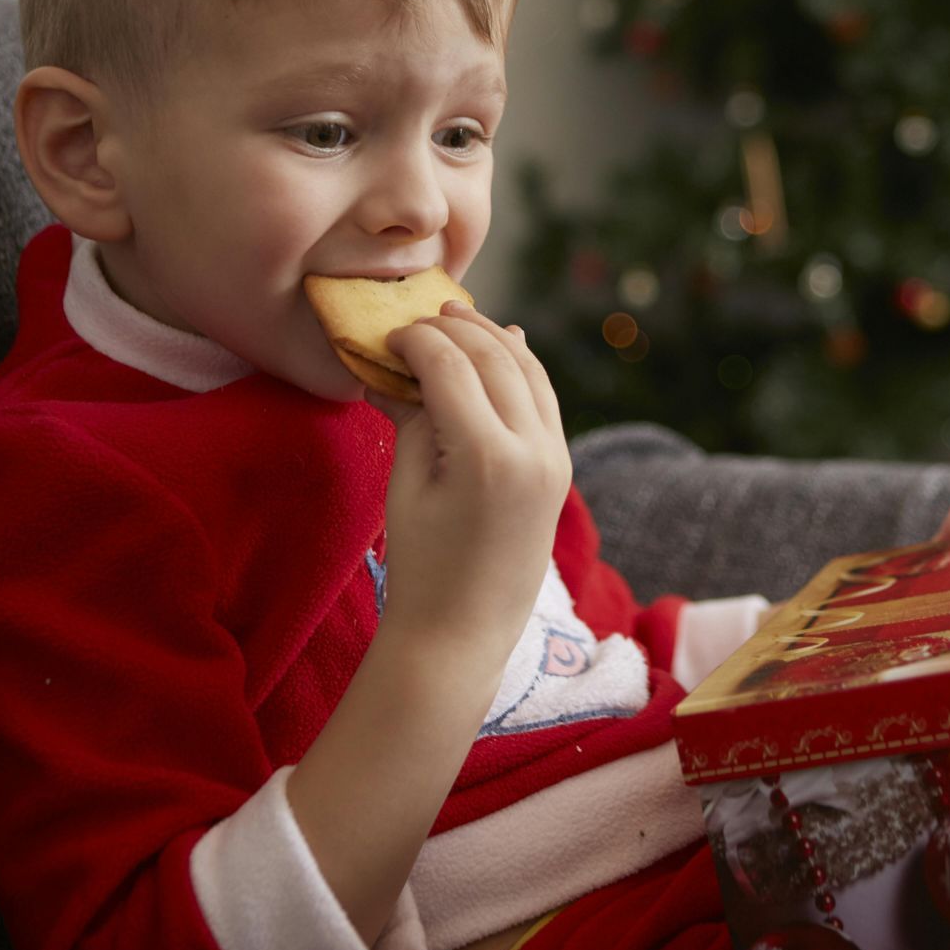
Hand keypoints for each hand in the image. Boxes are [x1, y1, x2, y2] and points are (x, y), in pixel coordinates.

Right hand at [363, 300, 571, 653]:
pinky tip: (503, 345)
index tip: (389, 335)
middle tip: (421, 318)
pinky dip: (522, 367)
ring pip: (530, 372)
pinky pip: (544, 399)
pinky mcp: (561, 467)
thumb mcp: (408, 486)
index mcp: (487, 457)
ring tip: (458, 318)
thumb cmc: (422, 564)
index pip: (451, 368)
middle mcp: (533, 451)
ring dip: (494, 339)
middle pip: (496, 359)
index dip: (417, 342)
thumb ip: (412, 417)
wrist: (465, 631)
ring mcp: (555, 458)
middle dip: (457, 330)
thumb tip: (395, 367)